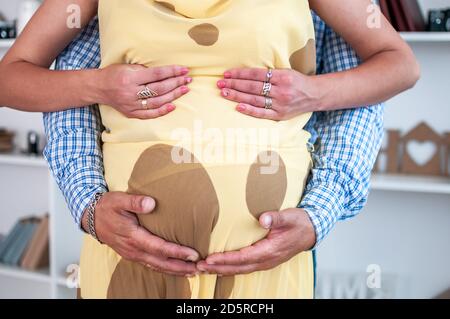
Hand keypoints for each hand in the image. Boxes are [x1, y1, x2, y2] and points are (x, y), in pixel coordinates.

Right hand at [81, 192, 199, 276]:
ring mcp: (132, 254)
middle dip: (181, 267)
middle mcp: (133, 249)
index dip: (177, 252)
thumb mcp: (119, 200)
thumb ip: (135, 202)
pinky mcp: (132, 254)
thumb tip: (151, 203)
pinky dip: (165, 268)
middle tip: (199, 268)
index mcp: (132, 236)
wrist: (91, 217)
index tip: (193, 254)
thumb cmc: (107, 207)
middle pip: (161, 262)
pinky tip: (175, 269)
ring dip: (175, 271)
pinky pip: (151, 264)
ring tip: (192, 272)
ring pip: (156, 266)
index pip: (159, 247)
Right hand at [96, 64, 191, 118]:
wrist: (98, 87)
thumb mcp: (128, 66)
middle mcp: (131, 93)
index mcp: (130, 78)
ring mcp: (131, 105)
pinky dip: (162, 111)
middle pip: (159, 89)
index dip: (172, 72)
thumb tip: (166, 73)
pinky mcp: (131, 113)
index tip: (184, 70)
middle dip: (175, 83)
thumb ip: (146, 70)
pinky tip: (173, 106)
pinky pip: (149, 114)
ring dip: (173, 96)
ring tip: (184, 90)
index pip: (156, 74)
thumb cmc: (115, 73)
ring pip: (157, 102)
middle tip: (187, 80)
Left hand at [197, 208, 315, 274]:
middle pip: (239, 267)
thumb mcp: (290, 216)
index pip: (243, 257)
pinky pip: (245, 267)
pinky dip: (231, 268)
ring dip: (222, 270)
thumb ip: (276, 218)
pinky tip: (221, 267)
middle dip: (218, 268)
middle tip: (199, 266)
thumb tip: (263, 219)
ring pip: (241, 270)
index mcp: (271, 250)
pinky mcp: (265, 260)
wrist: (312, 230)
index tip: (210, 258)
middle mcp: (267, 260)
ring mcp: (266, 262)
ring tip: (205, 268)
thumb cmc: (300, 223)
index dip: (226, 259)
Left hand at [217, 68, 320, 119]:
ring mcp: (280, 104)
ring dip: (237, 96)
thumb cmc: (297, 81)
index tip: (227, 74)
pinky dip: (250, 110)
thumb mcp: (286, 71)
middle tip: (220, 83)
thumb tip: (245, 74)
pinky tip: (238, 107)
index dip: (240, 74)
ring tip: (224, 93)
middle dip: (234, 85)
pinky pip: (262, 113)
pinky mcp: (280, 115)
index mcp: (282, 76)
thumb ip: (269, 74)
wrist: (315, 95)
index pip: (256, 74)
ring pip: (255, 99)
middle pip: (252, 87)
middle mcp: (281, 90)